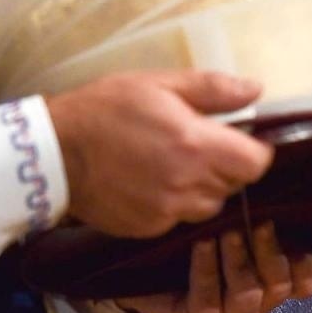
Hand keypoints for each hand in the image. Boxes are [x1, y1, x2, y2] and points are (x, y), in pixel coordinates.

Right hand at [46, 70, 274, 238]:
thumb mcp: (159, 83)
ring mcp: (168, 212)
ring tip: (173, 165)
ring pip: (209, 206)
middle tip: (196, 145)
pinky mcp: (149, 229)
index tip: (237, 140)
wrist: (54, 152)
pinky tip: (151, 183)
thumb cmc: (105, 108)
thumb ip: (213, 89)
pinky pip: (179, 220)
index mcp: (195, 145)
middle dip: (225, 166)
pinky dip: (175, 204)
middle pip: (234, 185)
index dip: (253, 151)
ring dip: (202, 188)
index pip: (256, 164)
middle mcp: (187, 185)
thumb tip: (257, 89)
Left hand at [117, 222, 311, 312]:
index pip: (306, 282)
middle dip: (271, 252)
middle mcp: (258, 298)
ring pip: (249, 294)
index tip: (296, 236)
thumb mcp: (228, 218)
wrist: (147, 268)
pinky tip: (200, 244)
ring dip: (239, 261)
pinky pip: (210, 300)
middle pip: (279, 284)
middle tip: (260, 223)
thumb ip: (254, 204)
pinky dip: (207, 270)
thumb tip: (268, 163)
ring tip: (225, 232)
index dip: (306, 264)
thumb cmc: (195, 236)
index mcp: (272, 277)